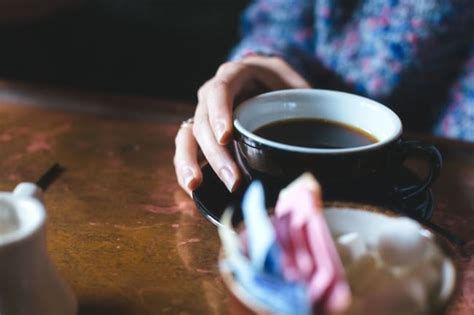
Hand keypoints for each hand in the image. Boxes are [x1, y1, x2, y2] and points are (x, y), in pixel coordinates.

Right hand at [174, 55, 310, 194]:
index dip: (220, 112)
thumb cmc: (284, 87)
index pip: (221, 89)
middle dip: (215, 153)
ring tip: (195, 185)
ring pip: (187, 136)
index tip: (227, 137)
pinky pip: (186, 149)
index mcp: (234, 75)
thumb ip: (305, 99)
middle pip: (203, 120)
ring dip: (189, 161)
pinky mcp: (201, 134)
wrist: (270, 88)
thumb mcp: (297, 85)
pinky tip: (192, 187)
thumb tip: (323, 127)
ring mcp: (204, 114)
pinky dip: (185, 167)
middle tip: (232, 180)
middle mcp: (212, 93)